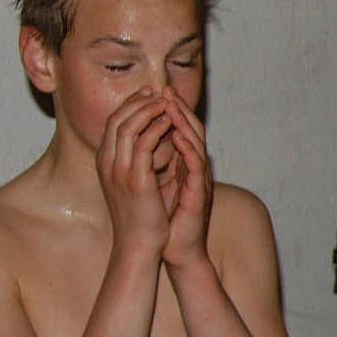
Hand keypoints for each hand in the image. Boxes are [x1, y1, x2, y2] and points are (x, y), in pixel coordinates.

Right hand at [97, 88, 175, 255]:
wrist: (140, 244)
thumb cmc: (143, 215)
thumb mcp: (138, 181)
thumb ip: (143, 159)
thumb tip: (159, 136)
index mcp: (106, 163)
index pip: (112, 123)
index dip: (130, 105)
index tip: (148, 94)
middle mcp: (107, 164)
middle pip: (117, 119)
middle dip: (138, 101)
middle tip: (157, 90)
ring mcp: (119, 171)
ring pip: (128, 127)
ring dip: (149, 110)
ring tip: (166, 101)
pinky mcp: (135, 179)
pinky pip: (144, 144)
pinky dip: (157, 128)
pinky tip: (171, 121)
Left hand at [159, 90, 213, 270]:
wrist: (173, 248)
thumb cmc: (164, 220)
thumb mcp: (154, 185)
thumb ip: (153, 164)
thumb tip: (137, 146)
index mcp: (183, 164)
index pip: (178, 130)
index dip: (167, 110)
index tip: (153, 93)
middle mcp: (194, 167)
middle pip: (190, 129)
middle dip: (178, 107)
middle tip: (164, 89)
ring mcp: (199, 178)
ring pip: (195, 141)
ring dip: (183, 121)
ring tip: (170, 104)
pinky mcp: (199, 190)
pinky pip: (195, 163)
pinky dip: (186, 146)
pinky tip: (176, 134)